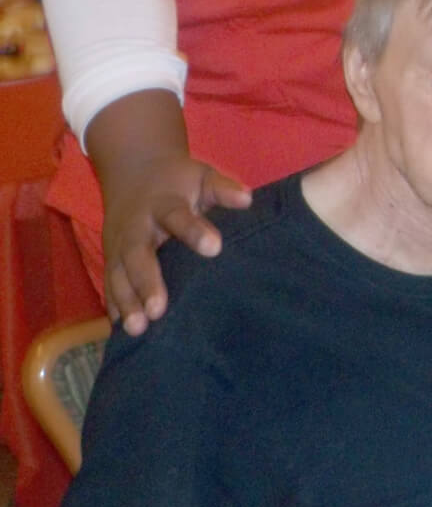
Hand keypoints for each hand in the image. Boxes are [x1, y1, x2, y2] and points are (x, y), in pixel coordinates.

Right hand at [86, 90, 250, 334]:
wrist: (135, 172)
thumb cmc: (179, 181)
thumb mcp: (202, 177)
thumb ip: (223, 189)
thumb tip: (248, 199)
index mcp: (163, 204)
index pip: (178, 217)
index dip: (195, 231)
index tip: (215, 247)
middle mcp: (136, 228)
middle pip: (138, 255)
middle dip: (147, 282)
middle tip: (159, 309)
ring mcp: (118, 246)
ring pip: (118, 276)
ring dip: (127, 302)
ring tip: (139, 329)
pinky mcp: (110, 261)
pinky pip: (109, 286)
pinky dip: (115, 308)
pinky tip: (123, 333)